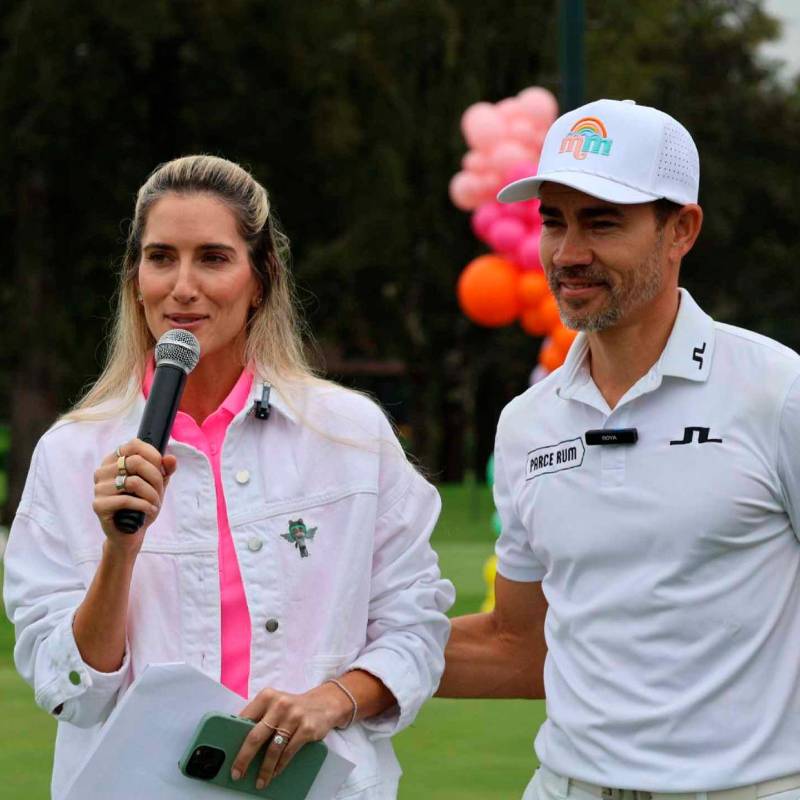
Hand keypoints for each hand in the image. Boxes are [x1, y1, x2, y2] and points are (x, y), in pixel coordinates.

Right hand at [92, 438, 176, 551]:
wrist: (130, 532)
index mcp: (115, 460)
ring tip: (155, 503)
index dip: (153, 455)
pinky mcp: (98, 505)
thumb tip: (171, 458)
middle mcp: (103, 471)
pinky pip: (127, 500)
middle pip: (136, 462)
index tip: (163, 469)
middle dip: (156, 478)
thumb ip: (165, 470)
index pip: (134, 444)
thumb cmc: (142, 504)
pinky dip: (144, 505)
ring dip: (152, 494)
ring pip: (134, 482)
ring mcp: (99, 488)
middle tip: (160, 491)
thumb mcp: (158, 484)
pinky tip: (149, 510)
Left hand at [231, 684, 350, 789]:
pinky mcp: (306, 728)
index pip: (245, 719)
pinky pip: (288, 752)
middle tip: (237, 773)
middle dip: (244, 758)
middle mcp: (280, 704)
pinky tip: (275, 772)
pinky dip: (280, 765)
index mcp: (267, 696)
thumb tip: (239, 742)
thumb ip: (260, 717)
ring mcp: (294, 716)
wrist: (325, 703)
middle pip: (256, 736)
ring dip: (264, 769)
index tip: (228, 756)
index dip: (234, 739)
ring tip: (259, 780)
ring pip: (273, 749)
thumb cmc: (293, 707)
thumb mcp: (276, 704)